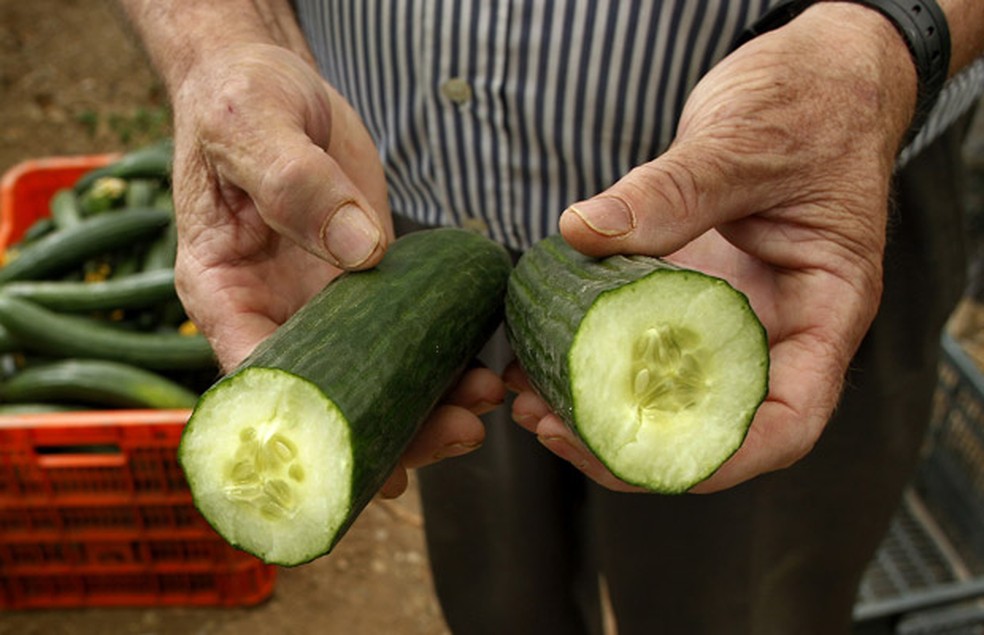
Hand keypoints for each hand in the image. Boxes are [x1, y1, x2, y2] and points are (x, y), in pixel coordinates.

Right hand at [168, 42, 499, 496]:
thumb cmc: (242, 101)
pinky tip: (473, 374)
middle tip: (456, 433)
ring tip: (480, 409)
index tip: (367, 452)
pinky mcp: (360, 288)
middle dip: (386, 428)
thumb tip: (360, 251)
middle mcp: (268, 313)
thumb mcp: (255, 128)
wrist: (272, 84)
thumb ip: (295, 184)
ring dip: (420, 405)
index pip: (257, 382)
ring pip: (365, 380)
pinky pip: (395, 338)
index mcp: (222, 291)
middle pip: (323, 400)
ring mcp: (317, 307)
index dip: (309, 428)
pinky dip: (431, 362)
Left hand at [509, 3, 917, 492]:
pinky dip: (591, 351)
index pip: (786, 420)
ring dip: (597, 406)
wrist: (812, 76)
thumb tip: (582, 233)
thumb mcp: (746, 144)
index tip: (635, 454)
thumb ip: (674, 192)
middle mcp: (775, 327)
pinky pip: (638, 335)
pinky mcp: (684, 290)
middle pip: (711, 421)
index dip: (719, 457)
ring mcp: (726, 312)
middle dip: (630, 441)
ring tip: (527, 399)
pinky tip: (535, 348)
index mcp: (823, 311)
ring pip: (665, 388)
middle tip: (550, 425)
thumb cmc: (809, 105)